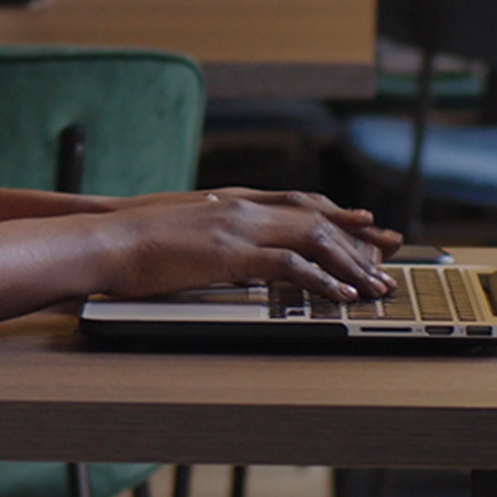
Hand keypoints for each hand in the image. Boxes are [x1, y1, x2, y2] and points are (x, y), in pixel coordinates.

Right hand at [99, 189, 402, 301]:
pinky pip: (290, 266)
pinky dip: (321, 280)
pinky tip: (340, 295)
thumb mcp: (183, 230)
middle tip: (390, 258)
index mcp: (232, 200)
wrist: (106, 238)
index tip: (368, 225)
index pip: (299, 202)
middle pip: (317, 218)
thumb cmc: (135, 241)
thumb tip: (233, 251)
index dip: (338, 214)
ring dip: (350, 264)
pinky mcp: (231, 253)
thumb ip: (214, 234)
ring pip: (313, 239)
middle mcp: (243, 206)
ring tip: (375, 286)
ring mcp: (239, 227)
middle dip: (358, 239)